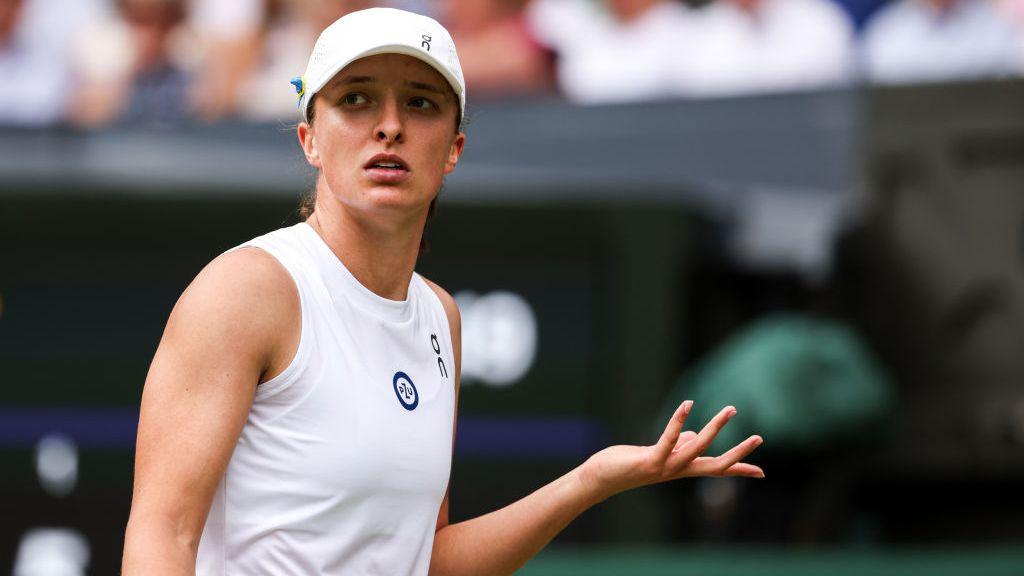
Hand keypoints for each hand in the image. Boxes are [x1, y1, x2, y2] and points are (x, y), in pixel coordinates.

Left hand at [579, 402, 763, 502]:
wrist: (600, 479)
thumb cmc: (628, 464)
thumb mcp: (657, 453)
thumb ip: (677, 445)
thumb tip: (692, 435)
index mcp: (681, 469)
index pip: (716, 470)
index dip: (738, 470)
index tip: (762, 473)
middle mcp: (677, 470)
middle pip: (715, 465)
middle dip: (739, 453)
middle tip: (759, 437)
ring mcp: (665, 467)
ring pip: (697, 448)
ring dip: (716, 428)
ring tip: (731, 409)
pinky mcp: (650, 460)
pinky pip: (669, 440)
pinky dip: (679, 421)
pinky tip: (688, 404)